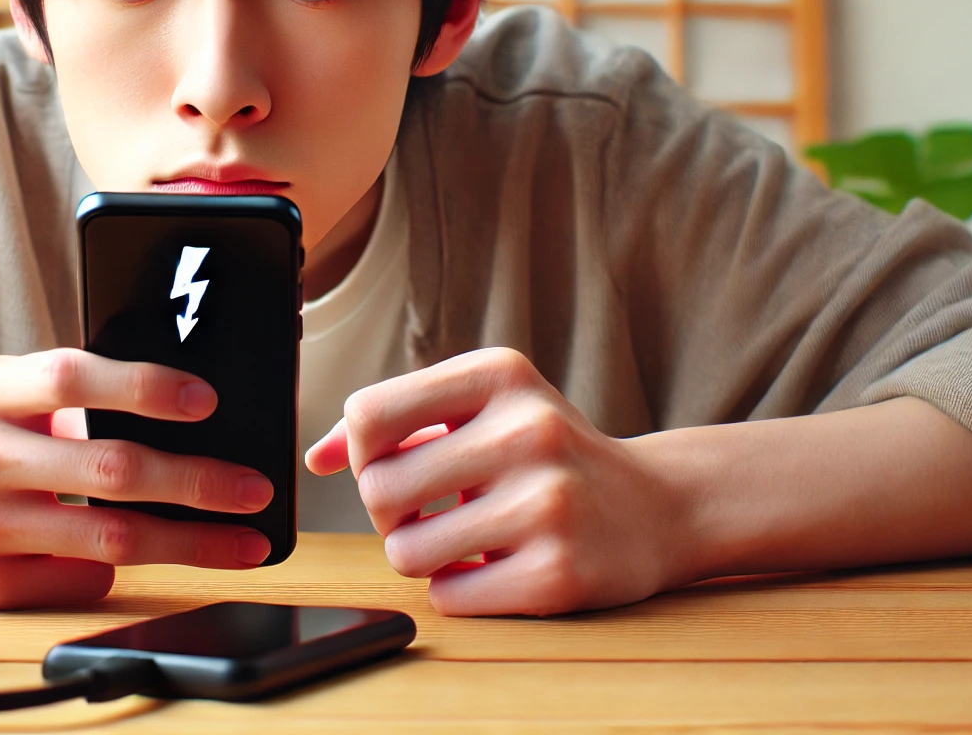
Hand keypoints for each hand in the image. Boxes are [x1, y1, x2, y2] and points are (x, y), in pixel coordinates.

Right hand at [0, 349, 273, 609]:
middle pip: (108, 469)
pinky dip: (119, 568)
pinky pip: (80, 579)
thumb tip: (176, 404)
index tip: (206, 401)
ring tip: (242, 540)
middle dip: (197, 482)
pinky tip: (147, 557)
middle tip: (253, 488)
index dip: (142, 387)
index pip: (69, 378)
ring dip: (189, 542)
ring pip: (107, 538)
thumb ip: (65, 391)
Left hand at [305, 348, 692, 615]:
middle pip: (377, 488)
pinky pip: (449, 595)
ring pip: (405, 550)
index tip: (395, 460)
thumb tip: (315, 458)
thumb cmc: (544, 454)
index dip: (364, 450)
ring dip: (420, 554)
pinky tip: (495, 567)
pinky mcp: (560, 574)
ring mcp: (549, 504)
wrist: (656, 507)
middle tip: (429, 510)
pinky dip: (458, 589)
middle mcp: (529, 430)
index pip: (369, 414)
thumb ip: (394, 422)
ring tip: (462, 539)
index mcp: (500, 375)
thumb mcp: (481, 408)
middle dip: (388, 510)